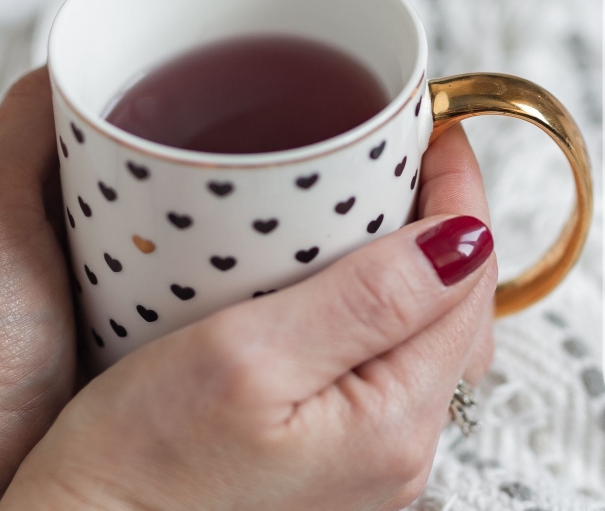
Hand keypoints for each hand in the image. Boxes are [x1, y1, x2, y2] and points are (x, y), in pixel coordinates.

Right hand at [0, 122, 497, 509]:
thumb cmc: (137, 472)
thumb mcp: (247, 362)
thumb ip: (368, 300)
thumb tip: (465, 239)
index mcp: (394, 420)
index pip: (468, 277)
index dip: (461, 192)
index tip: (440, 132)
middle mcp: (401, 450)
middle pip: (458, 306)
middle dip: (445, 222)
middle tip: (409, 157)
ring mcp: (372, 463)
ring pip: (425, 336)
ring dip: (415, 265)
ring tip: (375, 207)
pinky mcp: (336, 465)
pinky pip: (385, 368)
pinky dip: (381, 310)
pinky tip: (339, 285)